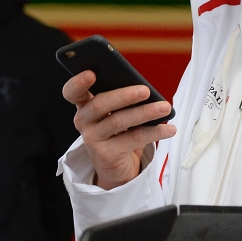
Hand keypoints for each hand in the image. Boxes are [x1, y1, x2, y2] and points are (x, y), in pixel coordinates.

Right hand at [63, 71, 175, 189]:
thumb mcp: (117, 112)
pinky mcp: (106, 155)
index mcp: (84, 104)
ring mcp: (92, 139)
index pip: (72, 91)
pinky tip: (169, 128)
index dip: (78, 82)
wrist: (116, 167)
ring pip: (118, 121)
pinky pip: (133, 139)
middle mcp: (84, 121)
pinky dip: (154, 132)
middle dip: (124, 95)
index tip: (91, 73)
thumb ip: (122, 98)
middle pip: (99, 104)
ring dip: (144, 112)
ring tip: (165, 107)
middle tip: (145, 90)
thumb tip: (144, 90)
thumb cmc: (118, 131)